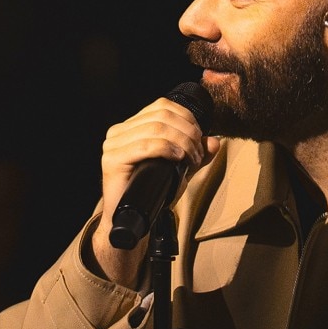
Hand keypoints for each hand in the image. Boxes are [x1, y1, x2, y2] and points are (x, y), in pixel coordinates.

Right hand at [91, 94, 218, 284]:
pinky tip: (178, 158)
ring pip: (156, 129)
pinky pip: (145, 145)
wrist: (133, 222)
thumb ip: (197, 155)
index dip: (187, 119)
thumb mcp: (180, 170)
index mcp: (130, 127)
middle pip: (162, 116)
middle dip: (188, 133)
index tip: (199, 140)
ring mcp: (113, 145)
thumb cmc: (152, 195)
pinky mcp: (113, 160)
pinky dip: (168, 149)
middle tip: (197, 155)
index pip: (162, 106)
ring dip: (182, 143)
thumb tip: (214, 140)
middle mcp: (118, 132)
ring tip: (191, 161)